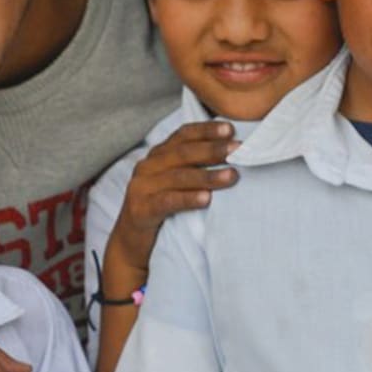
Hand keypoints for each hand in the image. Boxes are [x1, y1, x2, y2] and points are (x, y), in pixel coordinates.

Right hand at [111, 121, 238, 269]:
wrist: (132, 241)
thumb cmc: (163, 207)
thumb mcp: (176, 182)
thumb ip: (194, 166)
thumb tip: (233, 153)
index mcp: (158, 155)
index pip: (183, 135)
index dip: (206, 130)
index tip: (231, 130)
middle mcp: (147, 166)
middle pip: (183, 153)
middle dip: (213, 150)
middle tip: (239, 150)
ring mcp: (141, 187)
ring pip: (178, 177)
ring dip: (208, 176)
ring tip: (232, 175)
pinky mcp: (140, 209)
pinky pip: (167, 201)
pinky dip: (188, 199)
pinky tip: (207, 199)